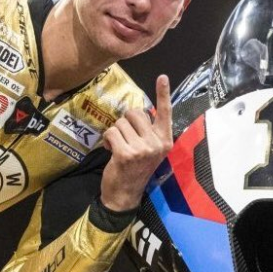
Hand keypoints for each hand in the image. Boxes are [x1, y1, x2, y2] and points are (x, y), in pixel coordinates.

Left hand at [100, 75, 173, 210]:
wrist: (125, 195)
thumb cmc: (135, 169)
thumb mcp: (149, 150)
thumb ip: (148, 132)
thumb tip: (139, 112)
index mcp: (165, 141)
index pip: (165, 113)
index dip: (163, 94)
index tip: (162, 77)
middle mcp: (157, 144)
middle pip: (135, 113)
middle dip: (125, 122)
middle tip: (126, 140)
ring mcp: (143, 149)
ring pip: (121, 122)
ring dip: (116, 132)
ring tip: (120, 148)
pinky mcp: (126, 154)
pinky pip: (112, 132)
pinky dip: (108, 139)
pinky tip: (112, 151)